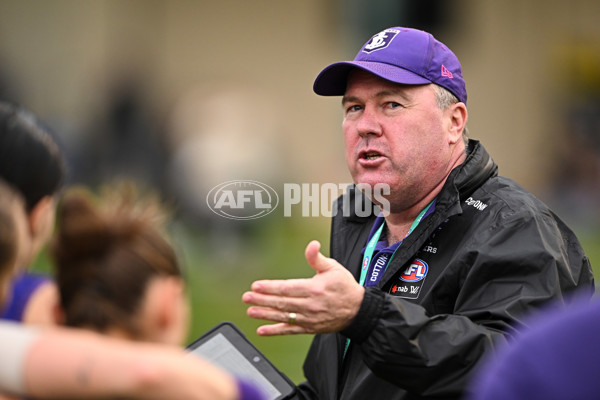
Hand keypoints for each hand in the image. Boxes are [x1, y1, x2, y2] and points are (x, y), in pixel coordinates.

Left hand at [242, 240, 364, 335]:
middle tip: (247, 298)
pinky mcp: (309, 328)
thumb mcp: (333, 268)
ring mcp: (309, 318)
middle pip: (282, 302)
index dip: (271, 288)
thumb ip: (318, 258)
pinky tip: (262, 330)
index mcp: (314, 289)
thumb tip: (312, 245)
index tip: (257, 286)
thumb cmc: (344, 287)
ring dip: (265, 315)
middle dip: (262, 300)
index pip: (288, 288)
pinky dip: (275, 330)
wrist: (358, 311)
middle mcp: (310, 305)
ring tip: (251, 311)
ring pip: (283, 316)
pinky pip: (290, 330)